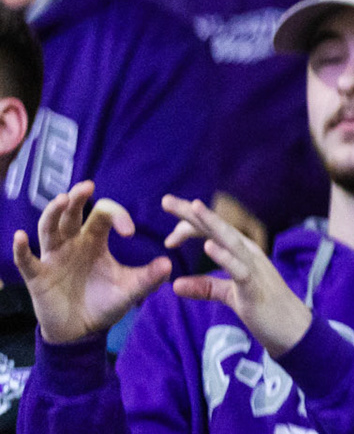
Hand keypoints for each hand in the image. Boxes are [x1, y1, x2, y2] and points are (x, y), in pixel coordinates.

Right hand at [13, 182, 172, 344]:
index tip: (129, 232)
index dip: (117, 216)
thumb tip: (168, 264)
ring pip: (49, 228)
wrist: (82, 332)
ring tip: (62, 199)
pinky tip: (20, 236)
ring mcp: (53, 258)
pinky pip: (26, 260)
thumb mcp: (129, 290)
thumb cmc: (105, 303)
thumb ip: (148, 278)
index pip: (104, 214)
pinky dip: (21, 249)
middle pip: (72, 213)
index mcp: (95, 239)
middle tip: (87, 186)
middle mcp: (73, 242)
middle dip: (78, 198)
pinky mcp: (38, 276)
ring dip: (53, 213)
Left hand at [163, 195, 311, 357]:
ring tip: (194, 207)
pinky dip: (224, 256)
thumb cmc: (262, 308)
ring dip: (211, 222)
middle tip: (166, 200)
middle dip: (192, 213)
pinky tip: (209, 246)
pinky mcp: (254, 285)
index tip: (168, 238)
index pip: (212, 231)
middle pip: (217, 227)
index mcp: (241, 253)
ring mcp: (253, 266)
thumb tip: (175, 285)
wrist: (290, 327)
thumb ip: (206, 287)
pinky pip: (238, 268)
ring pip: (229, 239)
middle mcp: (248, 252)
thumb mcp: (229, 295)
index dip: (189, 227)